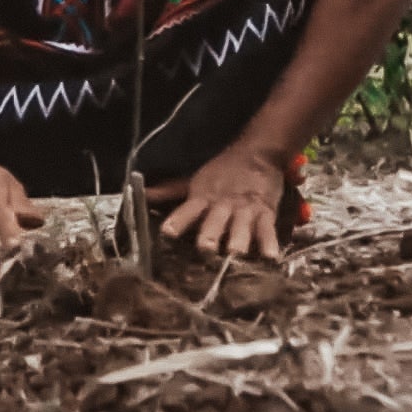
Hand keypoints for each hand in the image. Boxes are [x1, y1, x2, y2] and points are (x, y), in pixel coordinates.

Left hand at [150, 146, 289, 260]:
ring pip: (241, 227)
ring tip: (237, 254)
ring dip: (239, 240)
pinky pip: (267, 230)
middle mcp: (222, 206)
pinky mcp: (265, 214)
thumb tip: (142, 194)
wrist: (257, 153)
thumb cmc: (222, 172)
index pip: (187, 210)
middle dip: (210, 235)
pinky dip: (269, 244)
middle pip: (214, 221)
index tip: (168, 232)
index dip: (178, 221)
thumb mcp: (194, 180)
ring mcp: (244, 211)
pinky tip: (269, 257)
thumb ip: (169, 192)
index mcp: (202, 198)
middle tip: (206, 249)